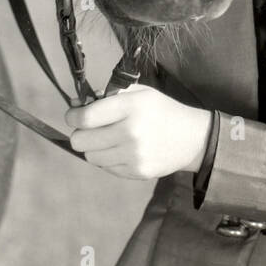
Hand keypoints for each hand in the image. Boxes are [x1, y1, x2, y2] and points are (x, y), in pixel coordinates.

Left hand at [65, 86, 212, 179]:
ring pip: (90, 156)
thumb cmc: (162, 110)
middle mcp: (131, 132)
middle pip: (81, 141)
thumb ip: (106, 95)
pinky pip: (106, 167)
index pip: (85, 118)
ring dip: (94, 147)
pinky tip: (122, 149)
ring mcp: (134, 155)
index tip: (74, 115)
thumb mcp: (139, 93)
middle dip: (80, 133)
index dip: (73, 116)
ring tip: (108, 139)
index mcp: (131, 107)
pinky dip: (108, 159)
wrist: (193, 138)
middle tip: (89, 129)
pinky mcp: (137, 172)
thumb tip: (75, 103)